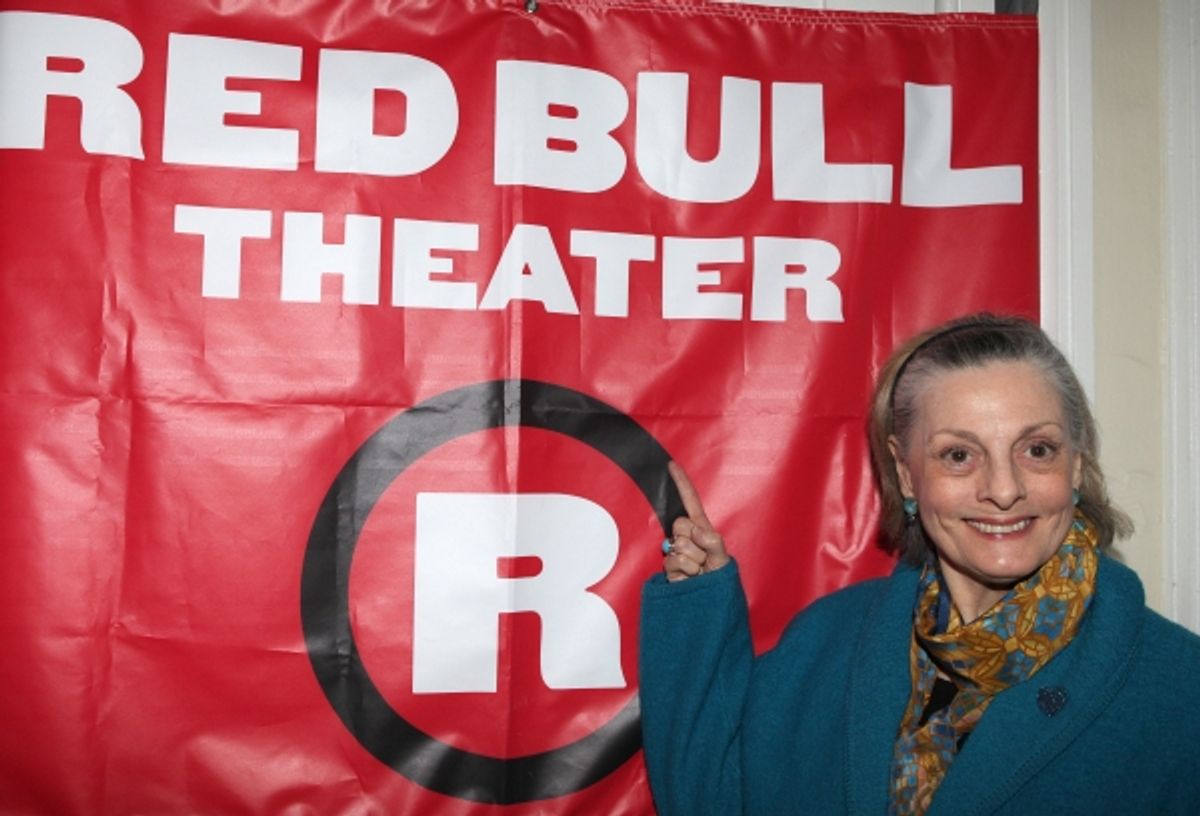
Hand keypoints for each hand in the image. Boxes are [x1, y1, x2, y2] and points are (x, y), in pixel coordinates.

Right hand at [663, 460, 729, 581]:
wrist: (709, 601)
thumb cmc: (718, 578)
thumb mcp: (722, 557)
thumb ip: (712, 541)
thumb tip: (695, 532)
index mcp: (701, 528)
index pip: (689, 501)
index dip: (680, 483)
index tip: (671, 465)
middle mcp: (686, 536)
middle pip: (681, 524)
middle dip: (696, 541)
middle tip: (705, 558)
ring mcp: (676, 550)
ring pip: (679, 544)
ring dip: (695, 560)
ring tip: (701, 570)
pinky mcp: (669, 566)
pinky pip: (674, 560)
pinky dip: (687, 570)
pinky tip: (692, 577)